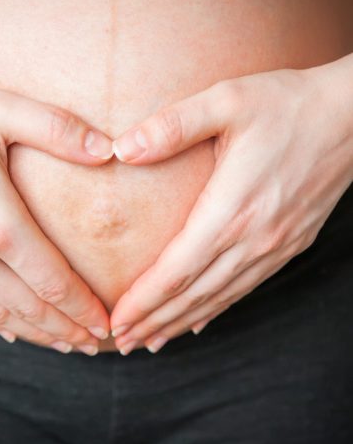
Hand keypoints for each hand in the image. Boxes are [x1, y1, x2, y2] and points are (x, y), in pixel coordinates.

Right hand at [0, 69, 113, 354]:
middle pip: (31, 308)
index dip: (84, 308)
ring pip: (0, 315)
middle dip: (68, 330)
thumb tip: (107, 150)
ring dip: (36, 334)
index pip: (54, 282)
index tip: (106, 325)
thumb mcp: (0, 109)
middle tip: (95, 346)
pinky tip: (10, 331)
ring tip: (64, 346)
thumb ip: (58, 130)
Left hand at [109, 59, 352, 354]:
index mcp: (232, 210)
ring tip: (150, 340)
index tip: (116, 321)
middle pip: (193, 294)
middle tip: (121, 342)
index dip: (142, 300)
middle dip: (153, 321)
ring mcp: (274, 246)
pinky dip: (216, 309)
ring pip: (218, 298)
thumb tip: (122, 149)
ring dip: (180, 322)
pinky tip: (198, 321)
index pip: (176, 271)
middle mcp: (254, 239)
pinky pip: (245, 287)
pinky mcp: (288, 244)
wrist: (351, 116)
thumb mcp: (226, 101)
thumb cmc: (286, 105)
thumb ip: (172, 126)